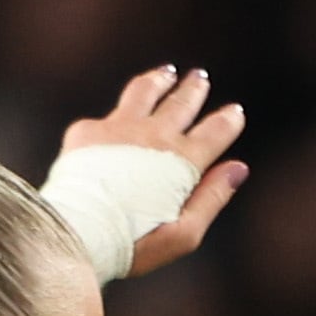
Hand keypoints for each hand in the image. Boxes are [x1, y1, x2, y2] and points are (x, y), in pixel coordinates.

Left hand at [61, 65, 248, 276]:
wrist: (78, 233)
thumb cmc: (135, 243)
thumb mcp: (184, 233)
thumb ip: (212, 198)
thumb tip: (238, 168)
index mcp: (182, 161)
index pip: (215, 131)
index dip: (229, 119)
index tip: (235, 111)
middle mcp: (154, 135)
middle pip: (181, 103)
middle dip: (194, 89)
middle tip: (200, 78)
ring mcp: (120, 127)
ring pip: (144, 91)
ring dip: (159, 80)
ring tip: (166, 73)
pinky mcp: (89, 130)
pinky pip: (109, 116)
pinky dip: (119, 116)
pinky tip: (120, 117)